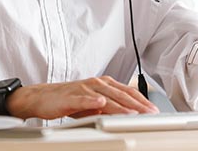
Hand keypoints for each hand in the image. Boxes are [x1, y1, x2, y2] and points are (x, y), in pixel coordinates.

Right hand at [6, 76, 158, 119]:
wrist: (44, 97)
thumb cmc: (69, 100)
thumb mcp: (94, 104)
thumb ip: (110, 107)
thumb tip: (129, 114)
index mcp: (103, 84)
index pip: (127, 91)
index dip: (142, 100)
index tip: (154, 110)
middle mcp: (96, 83)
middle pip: (121, 94)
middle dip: (137, 105)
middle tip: (150, 114)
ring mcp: (85, 88)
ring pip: (106, 96)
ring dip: (121, 105)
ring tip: (133, 113)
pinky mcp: (72, 96)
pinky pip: (85, 98)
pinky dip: (93, 101)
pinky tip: (101, 103)